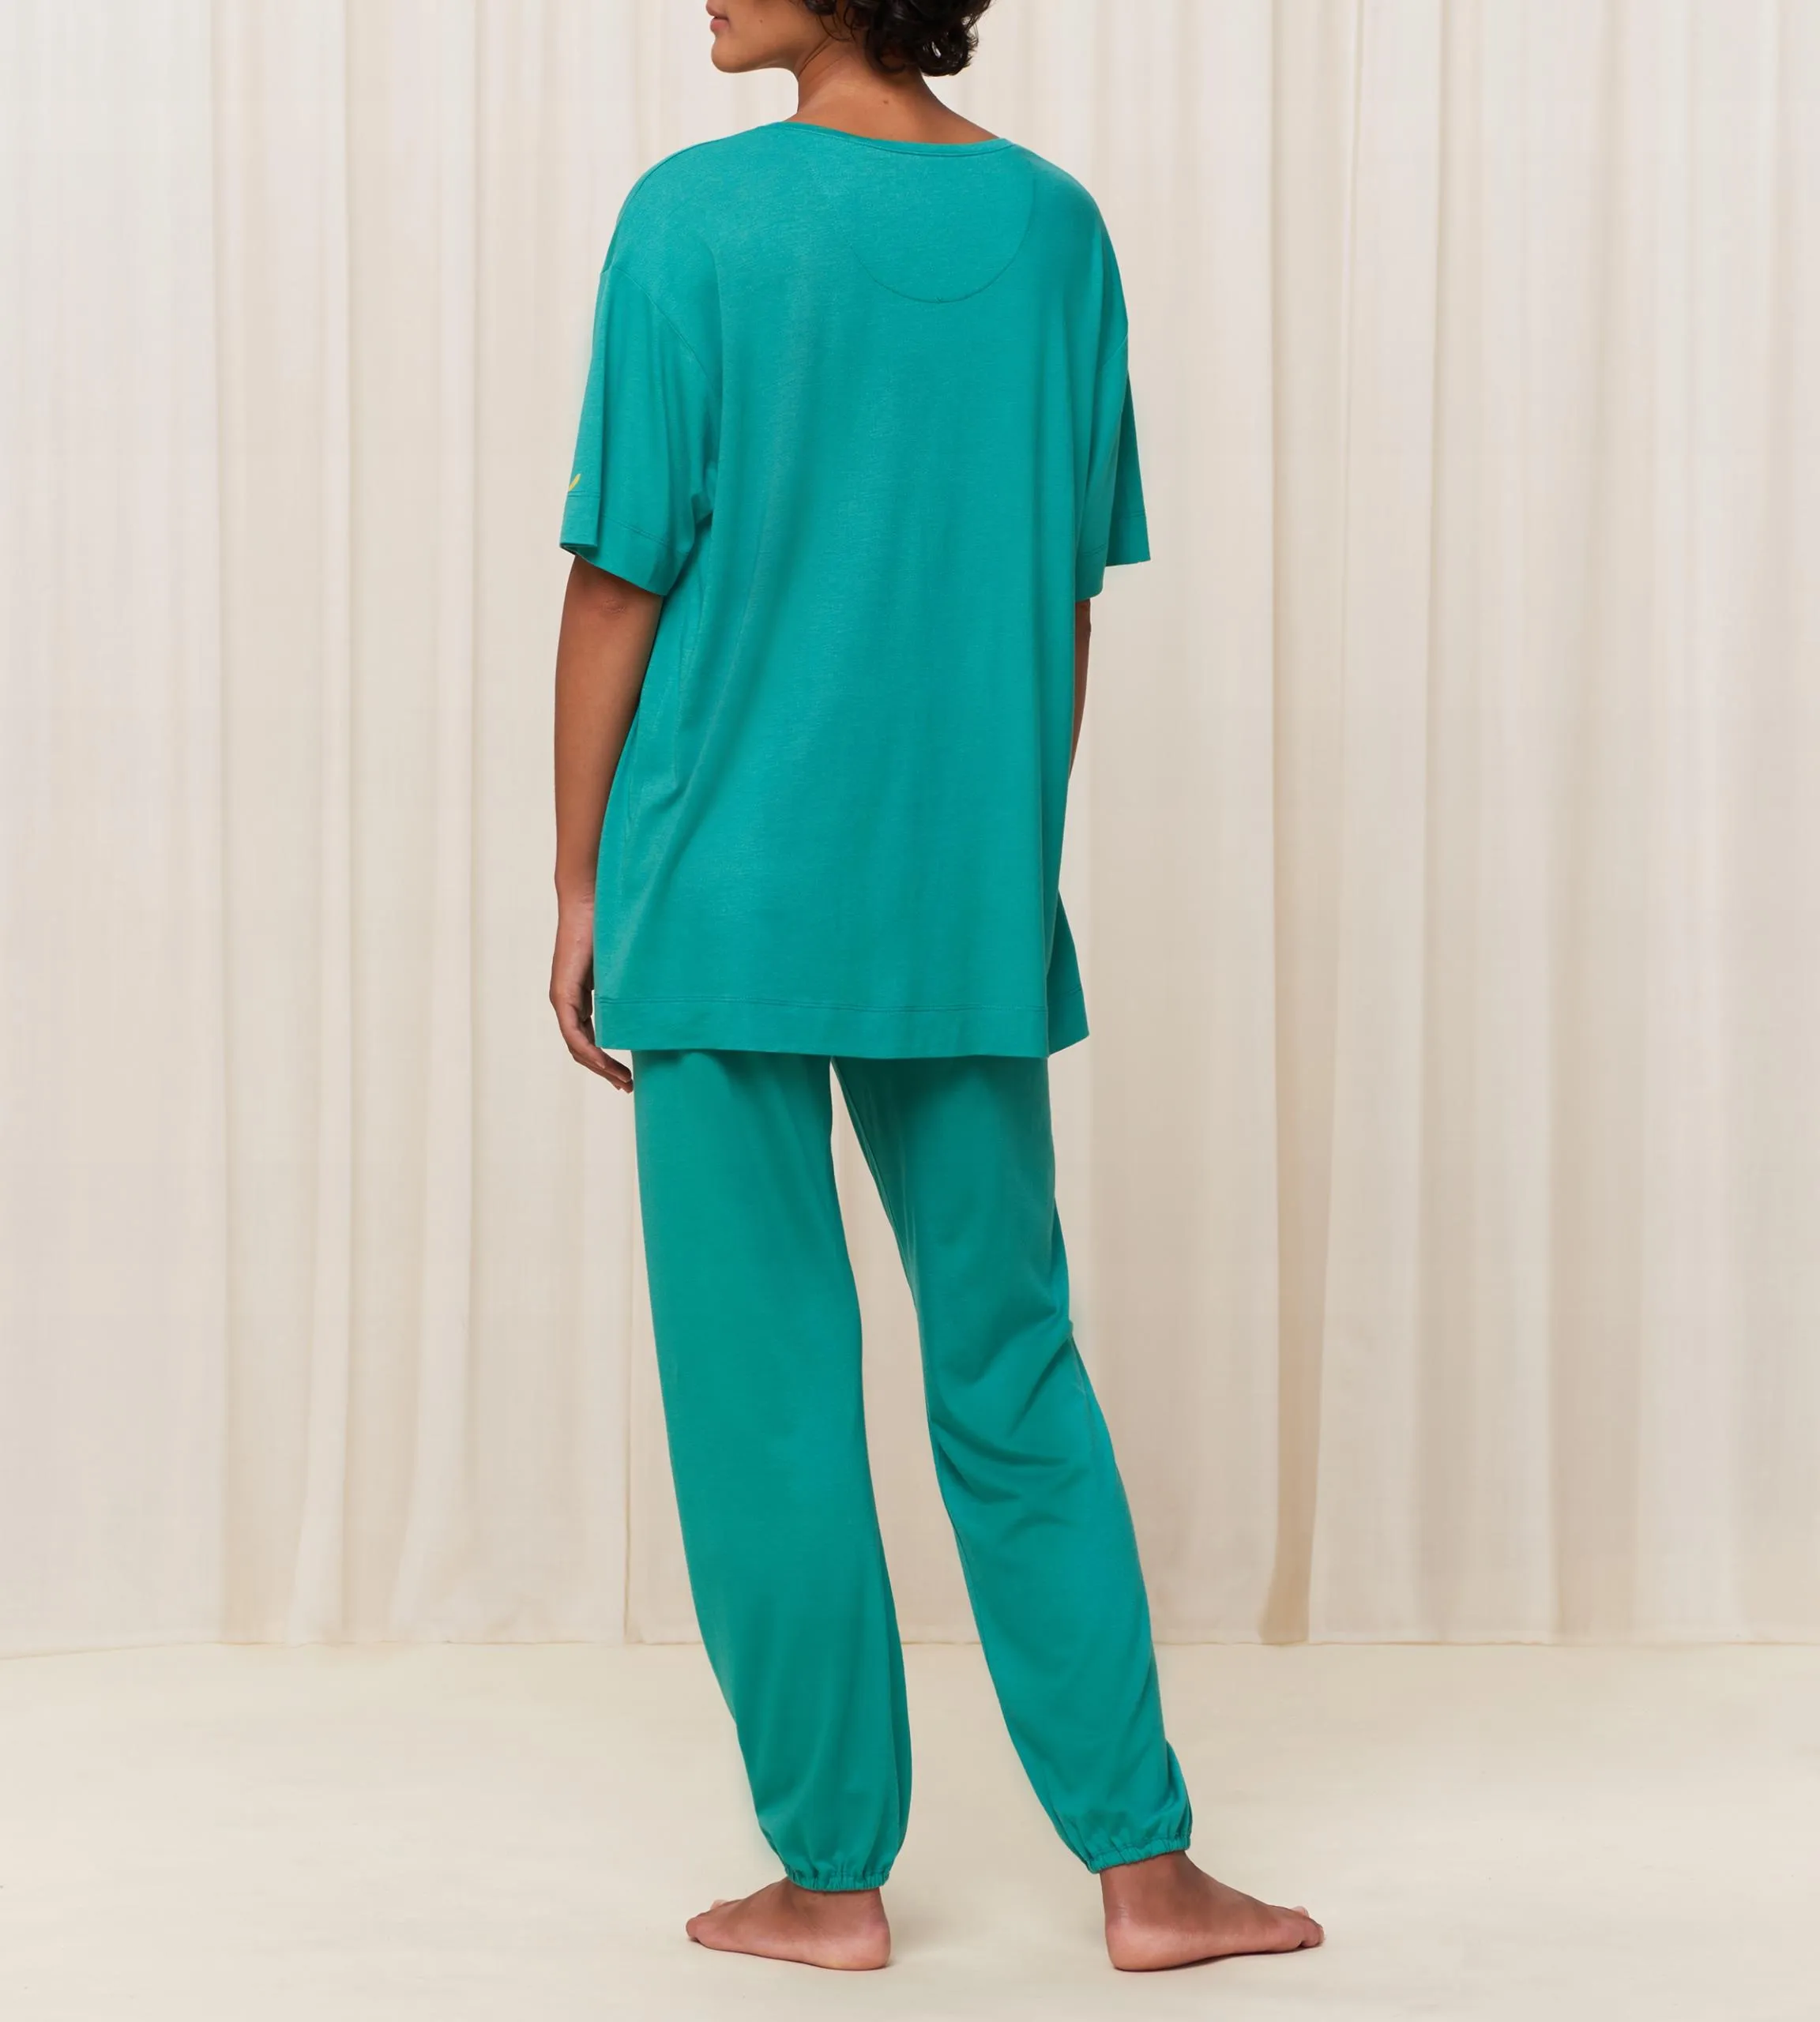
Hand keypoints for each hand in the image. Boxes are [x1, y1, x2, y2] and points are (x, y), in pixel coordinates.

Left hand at [550, 898, 631, 1090]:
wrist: (590, 900)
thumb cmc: (610, 927)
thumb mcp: (622, 969)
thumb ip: (627, 988)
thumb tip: (653, 1005)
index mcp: (578, 997)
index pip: (588, 1039)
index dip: (605, 1062)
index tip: (626, 1077)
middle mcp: (566, 1001)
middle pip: (582, 1048)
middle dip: (604, 1070)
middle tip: (626, 1086)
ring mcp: (562, 997)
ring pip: (577, 1044)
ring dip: (599, 1066)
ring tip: (622, 1080)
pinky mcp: (563, 991)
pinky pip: (573, 1031)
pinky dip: (589, 1050)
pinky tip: (605, 1062)